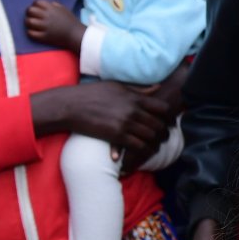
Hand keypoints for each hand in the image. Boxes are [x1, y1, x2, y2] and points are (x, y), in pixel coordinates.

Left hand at [24, 0, 85, 51]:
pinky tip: (33, 31)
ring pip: (29, 21)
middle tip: (32, 16)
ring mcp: (44, 27)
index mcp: (52, 9)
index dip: (35, 4)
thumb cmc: (71, 22)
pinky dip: (30, 32)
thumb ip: (55, 5)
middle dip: (29, 12)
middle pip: (30, 10)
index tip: (36, 8)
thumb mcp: (64, 10)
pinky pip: (31, 33)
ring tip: (31, 24)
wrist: (76, 35)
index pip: (37, 2)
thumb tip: (48, 4)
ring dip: (28, 22)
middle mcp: (47, 16)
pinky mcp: (44, 37)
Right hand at [32, 82, 164, 162]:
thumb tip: (158, 87)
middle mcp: (133, 110)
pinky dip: (143, 151)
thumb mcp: (117, 86)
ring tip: (155, 147)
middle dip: (164, 132)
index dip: (168, 117)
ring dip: (154, 143)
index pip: (163, 109)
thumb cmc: (92, 94)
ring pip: (151, 137)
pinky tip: (143, 153)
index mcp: (135, 98)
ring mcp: (125, 123)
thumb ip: (138, 89)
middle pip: (159, 124)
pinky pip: (138, 146)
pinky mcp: (116, 136)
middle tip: (164, 138)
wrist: (70, 106)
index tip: (168, 122)